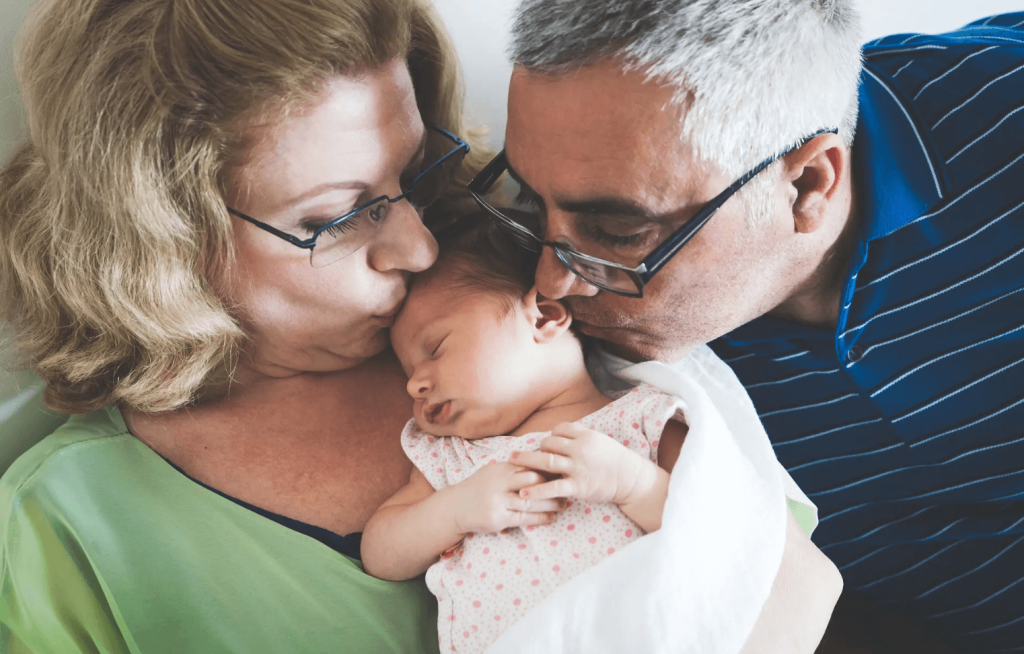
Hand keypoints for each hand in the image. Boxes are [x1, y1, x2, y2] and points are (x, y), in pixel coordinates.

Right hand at [449, 462, 565, 534]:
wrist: (456, 507)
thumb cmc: (480, 488)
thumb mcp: (493, 472)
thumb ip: (514, 468)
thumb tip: (541, 462)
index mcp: (500, 468)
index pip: (529, 465)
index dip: (548, 469)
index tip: (564, 471)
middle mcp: (499, 483)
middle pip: (532, 481)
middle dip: (552, 484)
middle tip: (568, 486)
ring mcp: (498, 501)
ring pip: (530, 501)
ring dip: (550, 503)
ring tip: (564, 504)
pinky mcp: (498, 518)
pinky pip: (524, 518)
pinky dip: (540, 518)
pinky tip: (551, 518)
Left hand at [510, 422, 648, 505]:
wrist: (631, 479)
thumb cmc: (615, 460)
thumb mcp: (600, 440)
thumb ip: (581, 436)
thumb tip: (561, 432)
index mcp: (585, 436)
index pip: (560, 430)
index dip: (551, 436)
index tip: (547, 443)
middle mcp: (580, 449)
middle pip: (550, 443)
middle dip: (537, 448)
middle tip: (524, 454)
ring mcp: (578, 468)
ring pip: (547, 460)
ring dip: (527, 460)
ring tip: (511, 461)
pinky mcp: (578, 486)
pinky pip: (553, 487)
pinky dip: (537, 490)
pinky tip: (523, 493)